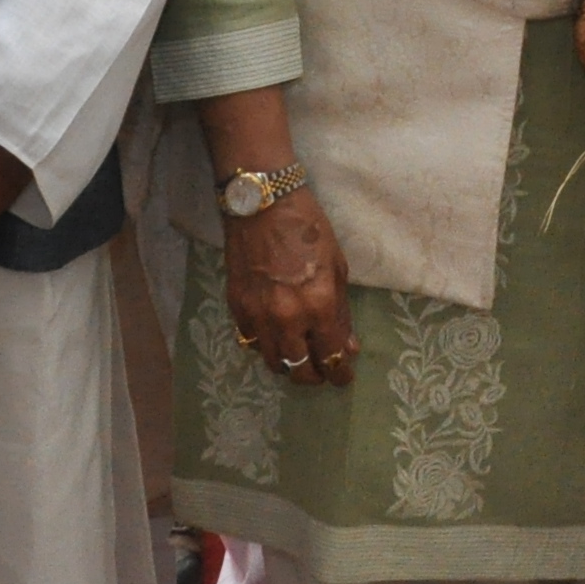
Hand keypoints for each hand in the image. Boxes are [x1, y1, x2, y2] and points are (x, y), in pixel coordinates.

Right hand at [226, 187, 358, 388]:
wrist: (263, 206)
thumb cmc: (309, 230)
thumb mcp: (337, 268)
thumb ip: (341, 312)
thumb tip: (348, 346)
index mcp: (318, 306)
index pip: (331, 357)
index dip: (340, 374)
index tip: (344, 377)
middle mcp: (287, 318)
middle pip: (299, 370)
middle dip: (314, 376)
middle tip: (322, 372)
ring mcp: (258, 316)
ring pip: (272, 362)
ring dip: (288, 365)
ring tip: (299, 358)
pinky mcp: (237, 308)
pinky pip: (251, 342)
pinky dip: (266, 346)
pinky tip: (276, 337)